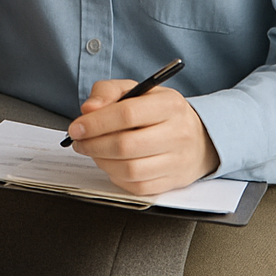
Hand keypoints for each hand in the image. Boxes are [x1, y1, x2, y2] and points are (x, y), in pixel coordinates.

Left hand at [67, 78, 219, 195]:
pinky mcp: (173, 182)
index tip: (76, 127)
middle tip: (79, 141)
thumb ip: (108, 92)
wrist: (199, 136)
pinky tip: (109, 164)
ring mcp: (178, 161)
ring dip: (102, 162)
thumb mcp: (136, 89)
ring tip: (91, 151)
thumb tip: (88, 109)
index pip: (127, 115)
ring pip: (130, 170)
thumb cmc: (159, 110)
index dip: (96, 123)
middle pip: (126, 145)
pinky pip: (138, 187)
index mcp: (169, 105)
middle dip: (94, 145)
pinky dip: (116, 177)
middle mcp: (178, 134)